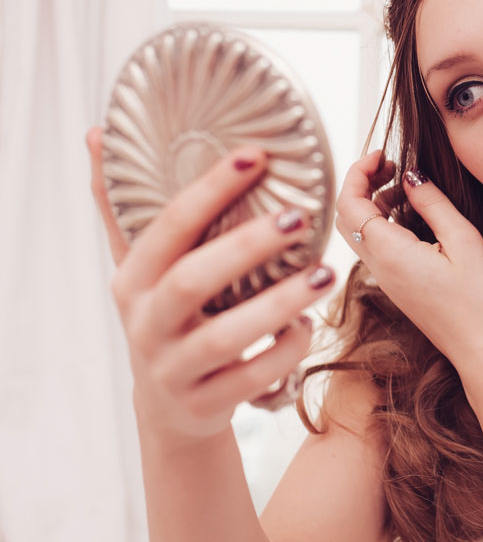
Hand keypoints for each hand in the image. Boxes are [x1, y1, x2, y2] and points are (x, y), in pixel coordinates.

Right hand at [86, 126, 335, 445]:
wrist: (169, 407)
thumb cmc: (166, 317)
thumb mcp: (140, 267)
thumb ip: (123, 206)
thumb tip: (98, 134)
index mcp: (133, 280)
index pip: (168, 226)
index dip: (210, 189)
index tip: (256, 154)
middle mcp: (147, 323)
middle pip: (192, 281)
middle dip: (246, 247)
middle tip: (299, 217)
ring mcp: (174, 368)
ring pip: (226, 337)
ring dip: (279, 304)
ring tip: (325, 273)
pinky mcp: (205, 404)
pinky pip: (251, 379)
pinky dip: (284, 352)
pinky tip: (309, 326)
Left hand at [335, 151, 482, 371]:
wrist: (480, 349)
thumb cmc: (478, 300)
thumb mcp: (464, 240)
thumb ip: (432, 203)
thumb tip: (410, 175)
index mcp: (390, 253)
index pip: (350, 203)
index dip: (357, 171)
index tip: (380, 153)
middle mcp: (378, 266)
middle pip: (346, 215)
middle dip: (360, 182)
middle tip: (389, 163)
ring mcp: (384, 278)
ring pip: (357, 231)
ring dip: (371, 200)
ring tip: (401, 184)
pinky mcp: (394, 285)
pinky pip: (373, 245)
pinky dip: (381, 220)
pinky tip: (408, 213)